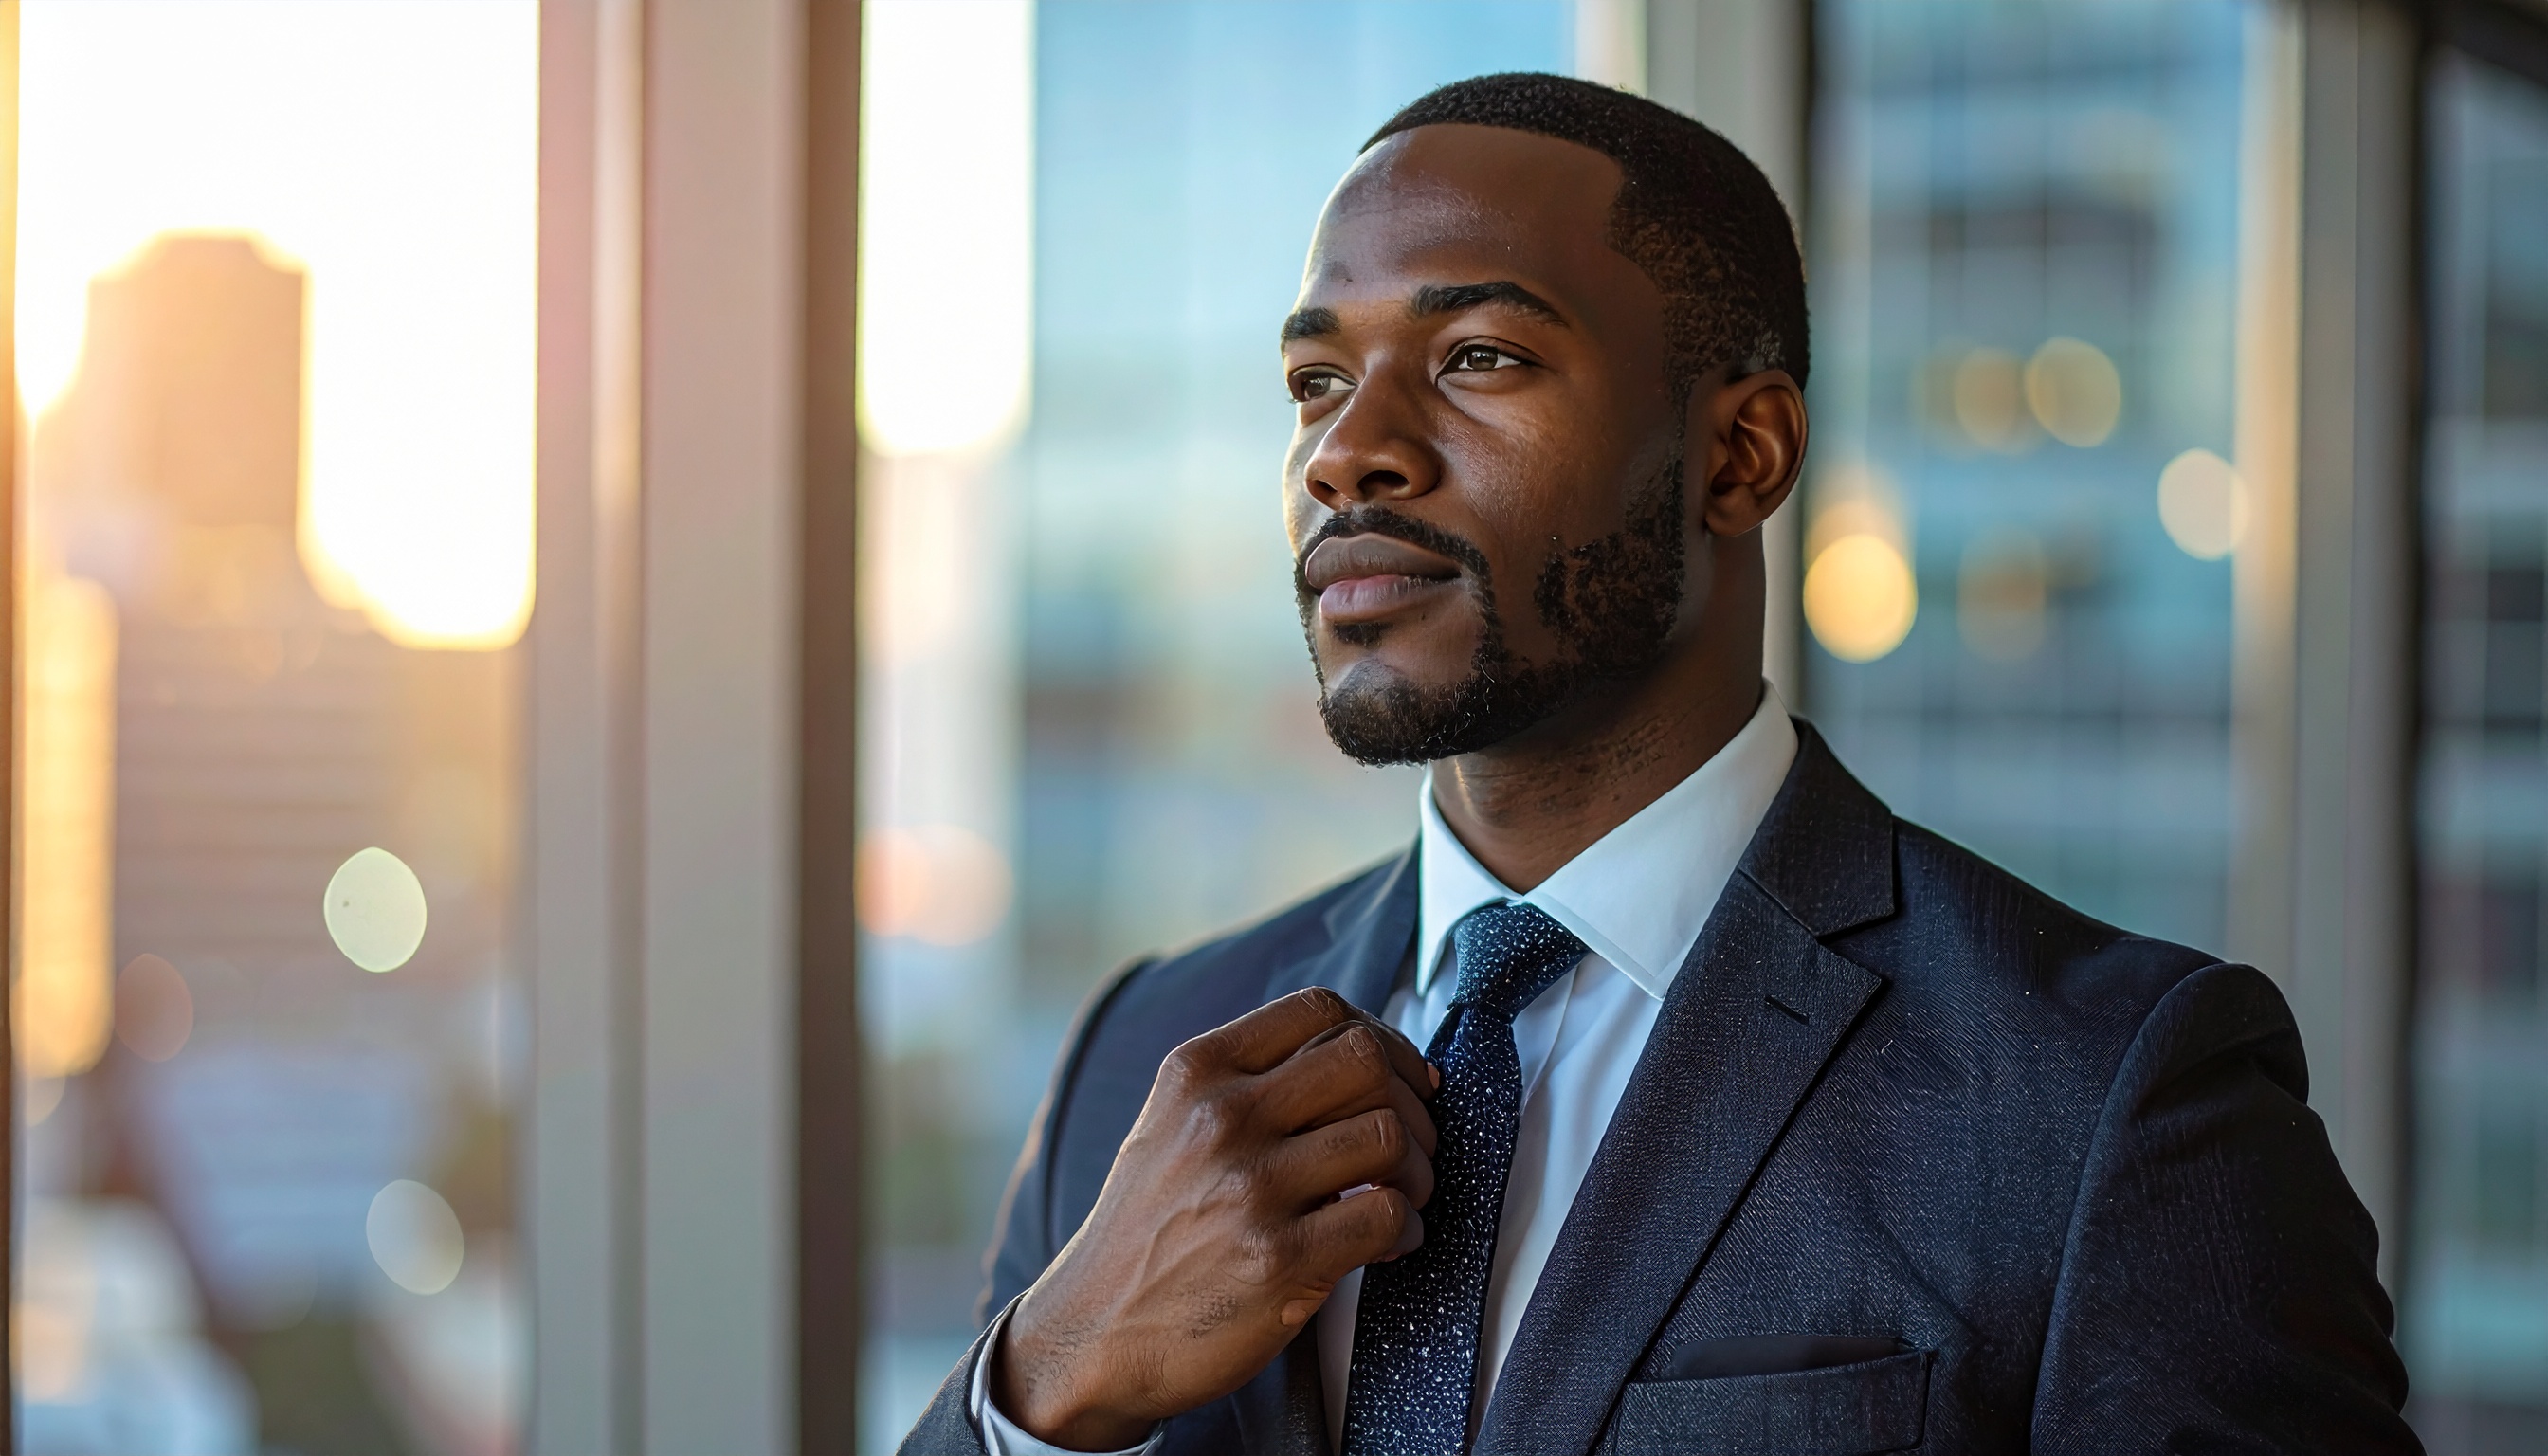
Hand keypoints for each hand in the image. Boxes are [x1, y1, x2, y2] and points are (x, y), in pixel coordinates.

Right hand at [993, 987, 1438, 1449]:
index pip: (1319, 1009)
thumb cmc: (1146, 1232)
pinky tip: (1391, 1243)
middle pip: (1364, 1059)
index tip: (1400, 1076)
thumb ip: (1248, 1084)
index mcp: (1197, 1073)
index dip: (1382, 1037)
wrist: (1093, 1335)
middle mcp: (1221, 1118)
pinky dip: (1408, 1229)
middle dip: (1411, 1100)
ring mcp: (1249, 1188)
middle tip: (1413, 1142)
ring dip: (1419, 1169)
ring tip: (1402, 1196)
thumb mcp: (1172, 1126)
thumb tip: (1364, 1062)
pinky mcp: (1277, 1260)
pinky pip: (1387, 1214)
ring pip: (1387, 1133)